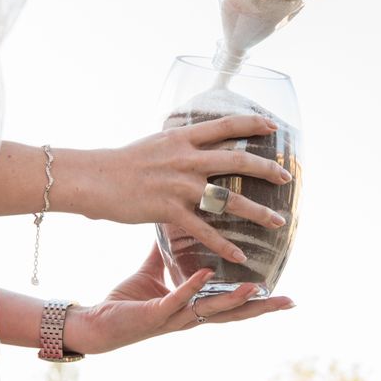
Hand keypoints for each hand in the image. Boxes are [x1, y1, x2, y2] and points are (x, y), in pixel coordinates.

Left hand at [63, 245, 293, 354]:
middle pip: (232, 315)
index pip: (232, 306)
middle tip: (288, 300)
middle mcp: (189, 317)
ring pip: (210, 310)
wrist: (96, 322)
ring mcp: (173, 318)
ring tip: (256, 287)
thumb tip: (176, 222)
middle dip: (261, 309)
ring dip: (233, 299)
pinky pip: (176, 300)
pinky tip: (205, 275)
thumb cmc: (128, 300)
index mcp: (193, 307)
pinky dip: (191, 287)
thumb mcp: (152, 271)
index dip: (258, 302)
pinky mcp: (154, 315)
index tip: (285, 295)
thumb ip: (167, 252)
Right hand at [67, 115, 291, 263]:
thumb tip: (195, 140)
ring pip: (228, 199)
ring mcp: (179, 185)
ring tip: (278, 222)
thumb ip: (180, 144)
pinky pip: (204, 231)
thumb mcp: (154, 143)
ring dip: (258, 211)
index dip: (253, 124)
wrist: (93, 177)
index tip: (273, 127)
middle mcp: (186, 159)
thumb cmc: (121, 161)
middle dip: (266, 168)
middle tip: (286, 177)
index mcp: (183, 138)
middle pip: (237, 160)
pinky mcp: (169, 210)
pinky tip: (239, 256)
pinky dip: (224, 245)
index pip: (226, 125)